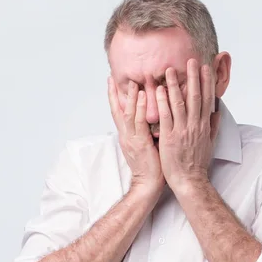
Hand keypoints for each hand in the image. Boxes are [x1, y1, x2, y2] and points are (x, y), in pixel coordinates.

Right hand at [108, 77, 164, 194]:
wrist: (148, 184)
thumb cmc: (150, 167)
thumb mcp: (144, 145)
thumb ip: (144, 131)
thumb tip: (150, 118)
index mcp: (127, 136)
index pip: (117, 113)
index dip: (113, 98)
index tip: (111, 83)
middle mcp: (126, 136)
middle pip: (116, 111)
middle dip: (114, 93)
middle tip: (112, 77)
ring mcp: (132, 139)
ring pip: (127, 113)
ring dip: (129, 97)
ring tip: (131, 81)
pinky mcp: (140, 143)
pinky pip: (138, 122)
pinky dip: (139, 108)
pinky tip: (143, 96)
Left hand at [155, 59, 221, 192]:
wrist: (190, 180)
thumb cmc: (198, 163)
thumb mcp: (210, 143)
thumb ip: (213, 126)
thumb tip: (217, 112)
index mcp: (204, 125)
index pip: (207, 99)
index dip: (206, 82)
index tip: (205, 68)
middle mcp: (195, 125)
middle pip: (195, 96)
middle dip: (193, 77)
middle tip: (190, 60)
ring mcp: (182, 131)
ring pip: (179, 103)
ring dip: (174, 85)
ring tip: (169, 69)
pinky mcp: (170, 137)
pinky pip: (166, 117)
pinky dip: (163, 102)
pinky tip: (158, 90)